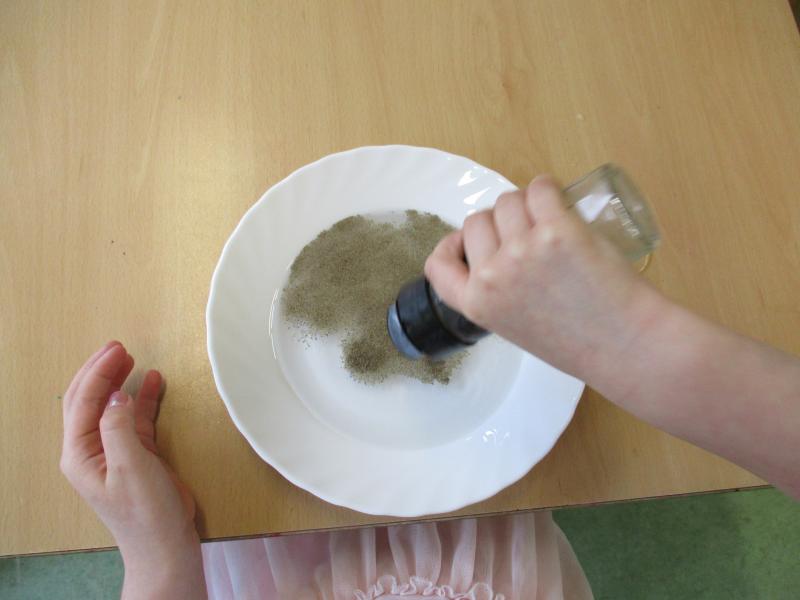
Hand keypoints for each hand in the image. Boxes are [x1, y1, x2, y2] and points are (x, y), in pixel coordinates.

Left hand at [60, 341, 205, 598]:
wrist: (165, 546)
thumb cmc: (146, 513)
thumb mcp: (131, 467)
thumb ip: (120, 427)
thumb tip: (117, 394)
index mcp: (80, 454)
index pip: (83, 403)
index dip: (98, 373)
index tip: (117, 350)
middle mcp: (91, 451)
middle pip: (88, 401)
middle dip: (101, 372)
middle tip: (120, 347)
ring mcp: (113, 452)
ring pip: (110, 407)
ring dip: (119, 381)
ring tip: (131, 358)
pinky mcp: (135, 456)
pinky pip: (134, 419)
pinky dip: (142, 399)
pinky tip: (153, 383)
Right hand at [425, 175, 664, 380]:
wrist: (626, 345)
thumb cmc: (579, 342)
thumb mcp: (516, 327)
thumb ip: (500, 294)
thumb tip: (505, 252)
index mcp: (477, 304)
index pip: (438, 266)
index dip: (451, 245)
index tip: (467, 241)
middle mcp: (492, 276)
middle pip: (478, 221)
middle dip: (500, 221)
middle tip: (528, 232)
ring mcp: (522, 250)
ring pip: (508, 200)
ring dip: (526, 202)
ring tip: (550, 218)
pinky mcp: (556, 230)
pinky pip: (540, 188)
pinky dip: (548, 187)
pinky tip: (560, 198)